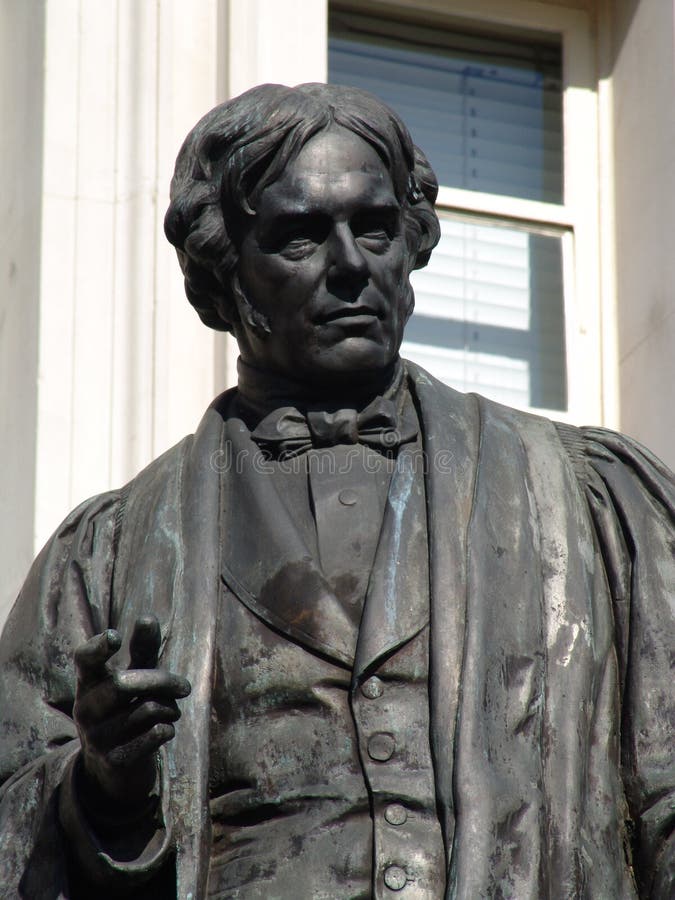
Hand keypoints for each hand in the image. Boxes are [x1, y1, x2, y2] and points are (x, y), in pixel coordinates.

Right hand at [73, 616, 190, 812]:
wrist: (114, 768)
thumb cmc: (126, 709)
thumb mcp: (134, 678)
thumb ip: (142, 650)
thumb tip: (147, 617)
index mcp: (88, 683)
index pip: (84, 660)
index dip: (98, 647)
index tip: (115, 635)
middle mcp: (85, 709)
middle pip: (125, 684)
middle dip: (163, 681)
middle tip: (185, 687)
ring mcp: (96, 737)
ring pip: (147, 710)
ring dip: (170, 709)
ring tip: (171, 712)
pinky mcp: (114, 760)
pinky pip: (153, 734)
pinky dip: (168, 728)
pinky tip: (165, 731)